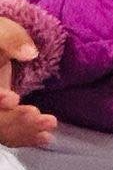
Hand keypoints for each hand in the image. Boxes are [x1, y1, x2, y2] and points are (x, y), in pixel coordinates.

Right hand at [0, 16, 55, 147]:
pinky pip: (7, 134)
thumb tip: (30, 53)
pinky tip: (45, 138)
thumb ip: (11, 39)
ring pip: (0, 129)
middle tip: (40, 117)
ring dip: (23, 130)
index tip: (14, 98)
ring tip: (50, 124)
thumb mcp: (0, 31)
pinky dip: (24, 137)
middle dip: (14, 119)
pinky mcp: (2, 117)